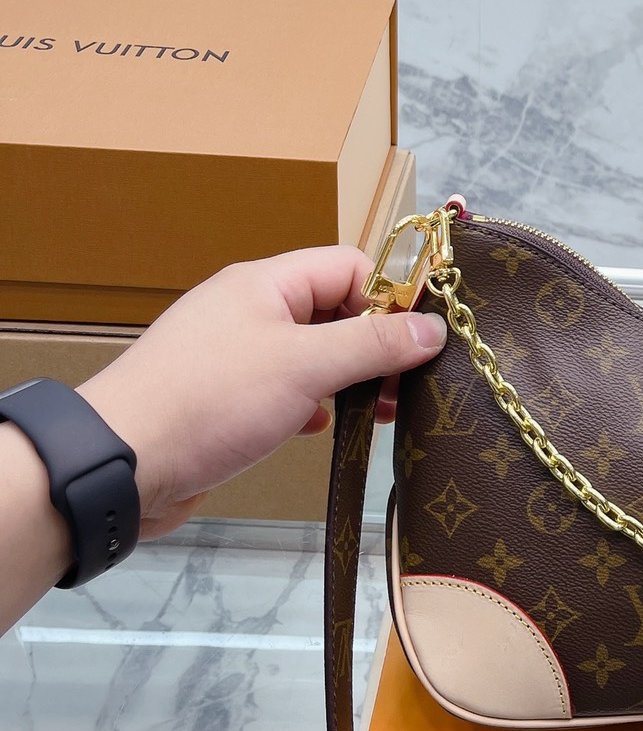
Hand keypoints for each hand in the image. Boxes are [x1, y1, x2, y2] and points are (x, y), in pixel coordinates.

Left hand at [78, 247, 445, 539]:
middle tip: (408, 386)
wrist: (122, 463)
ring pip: (310, 353)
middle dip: (374, 344)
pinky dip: (312, 405)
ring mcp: (234, 355)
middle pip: (333, 310)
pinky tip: (321, 429)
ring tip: (381, 412)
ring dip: (348, 378)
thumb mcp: (304, 366)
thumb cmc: (209, 401)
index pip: (348, 267)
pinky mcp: (223, 399)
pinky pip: (284, 389)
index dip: (390, 298)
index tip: (420, 342)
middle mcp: (249, 310)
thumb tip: (431, 328)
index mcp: (265, 284)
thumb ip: (372, 345)